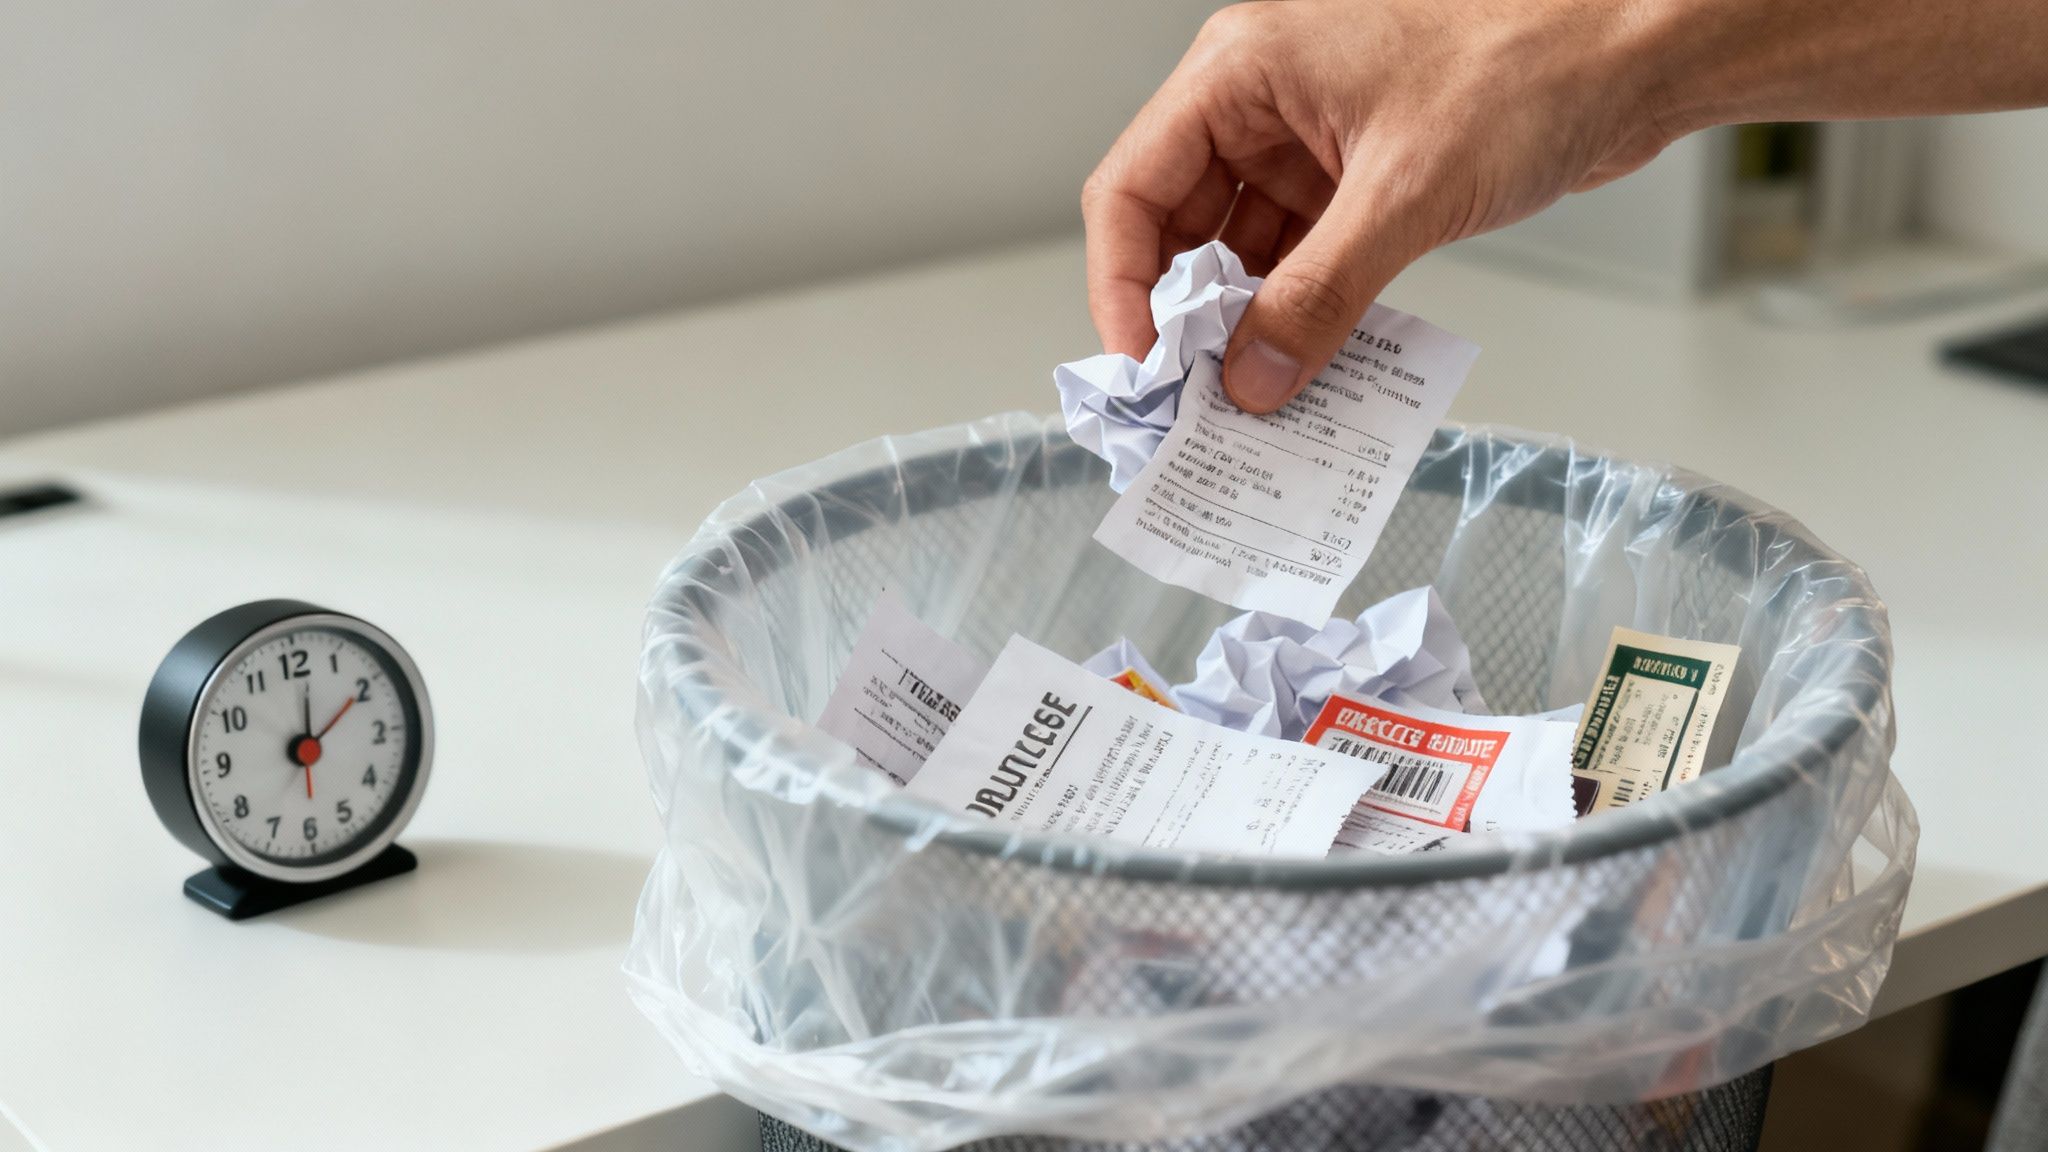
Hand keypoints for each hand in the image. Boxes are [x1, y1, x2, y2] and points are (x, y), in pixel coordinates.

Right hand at [1082, 0, 1678, 412]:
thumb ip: (1319, 297)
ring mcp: (1309, 138)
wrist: (1635, 51)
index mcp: (1243, 70)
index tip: (1144, 367)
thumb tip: (1254, 380)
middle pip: (1175, 223)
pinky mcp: (1357, 173)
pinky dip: (1299, 311)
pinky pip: (1300, 256)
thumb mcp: (1406, 195)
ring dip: (1245, 322)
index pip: (1132, 187)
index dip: (1122, 285)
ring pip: (1239, 247)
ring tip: (1252, 397)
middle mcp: (1262, 100)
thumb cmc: (1530, 66)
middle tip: (1193, 399)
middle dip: (1184, 314)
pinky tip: (1305, 365)